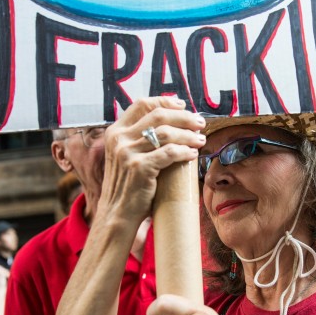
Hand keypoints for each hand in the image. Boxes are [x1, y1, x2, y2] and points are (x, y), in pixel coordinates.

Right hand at [97, 97, 205, 225]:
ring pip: (166, 133)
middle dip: (183, 117)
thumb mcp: (125, 156)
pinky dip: (185, 151)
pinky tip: (193, 154)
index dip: (165, 101)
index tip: (183, 105)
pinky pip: (170, 153)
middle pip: (158, 115)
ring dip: (188, 134)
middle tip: (199, 122)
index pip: (142, 104)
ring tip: (200, 139)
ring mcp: (127, 153)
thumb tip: (171, 123)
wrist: (117, 213)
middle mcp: (119, 139)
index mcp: (115, 132)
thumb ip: (138, 139)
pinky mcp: (139, 168)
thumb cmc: (128, 186)